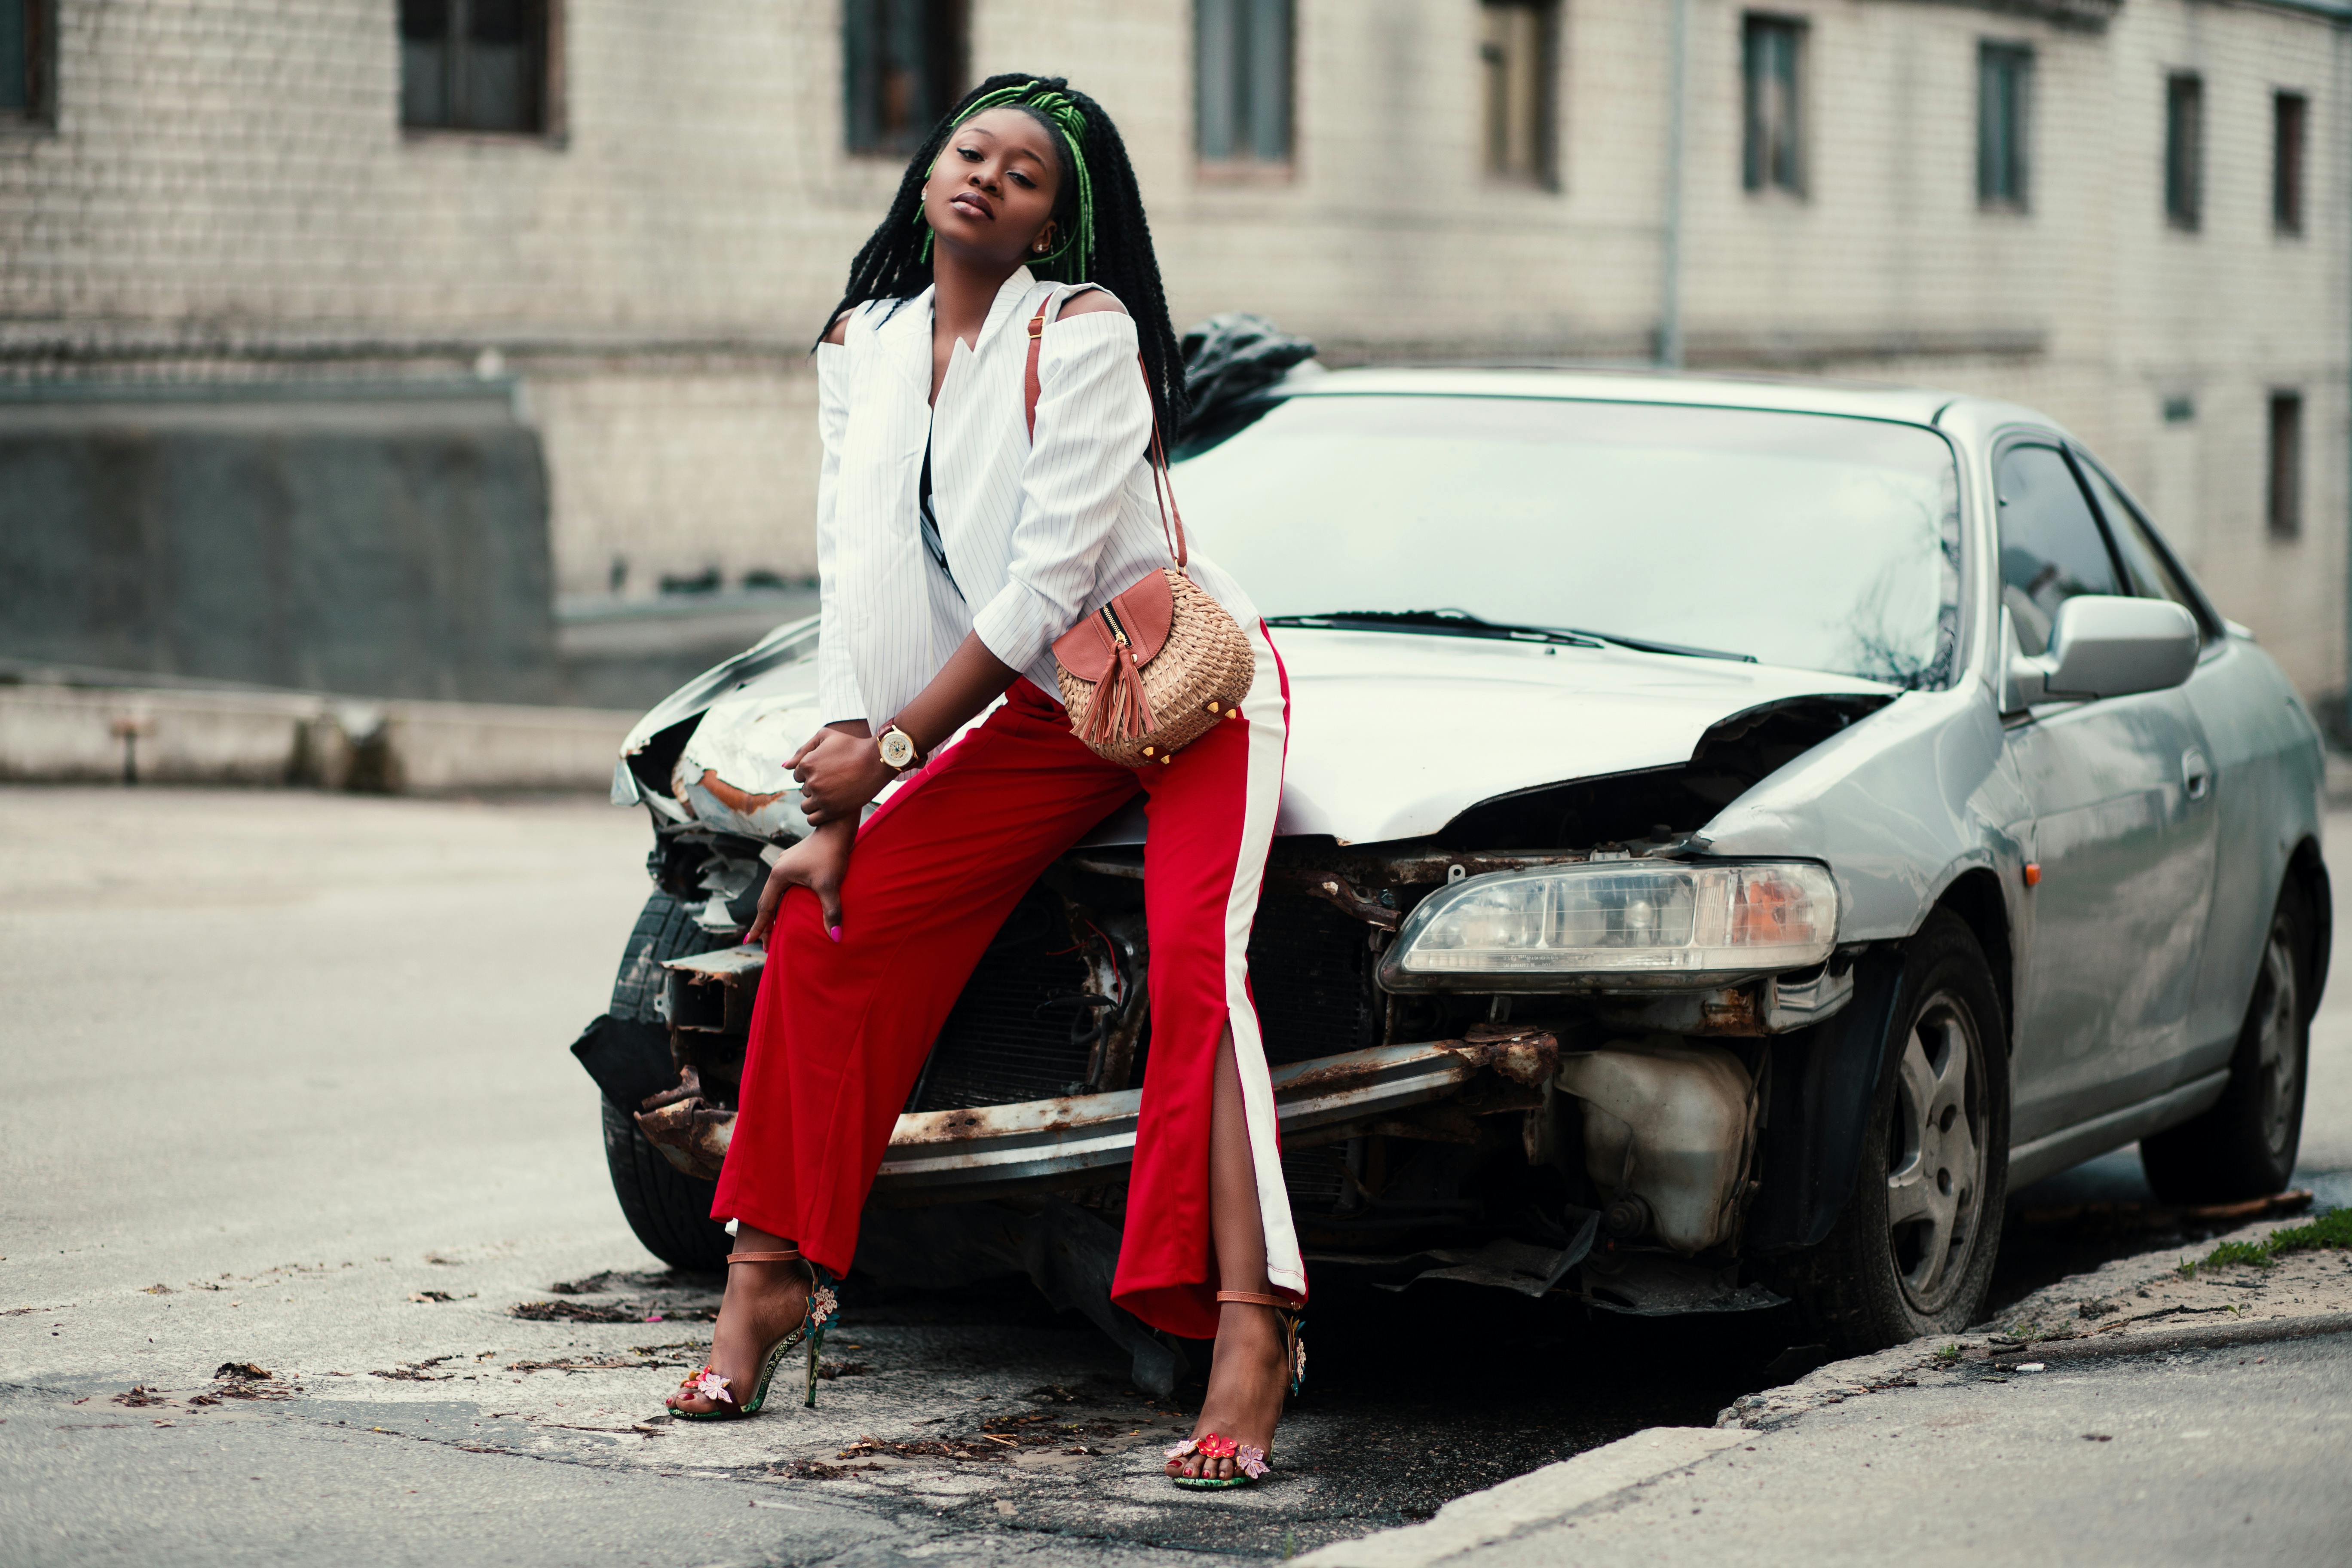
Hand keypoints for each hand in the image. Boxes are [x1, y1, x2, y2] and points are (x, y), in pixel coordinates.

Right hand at [746, 819, 853, 944]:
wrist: (836, 828)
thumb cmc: (831, 854)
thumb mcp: (830, 885)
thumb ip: (831, 911)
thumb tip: (835, 937)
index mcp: (779, 875)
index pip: (765, 907)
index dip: (759, 927)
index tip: (749, 941)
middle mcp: (778, 869)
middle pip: (767, 902)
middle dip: (766, 924)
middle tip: (767, 944)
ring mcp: (785, 865)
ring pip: (775, 894)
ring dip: (774, 912)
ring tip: (776, 930)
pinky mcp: (795, 863)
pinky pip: (784, 887)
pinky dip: (783, 901)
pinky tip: (789, 908)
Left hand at [791, 727, 894, 826]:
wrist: (877, 762)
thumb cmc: (852, 746)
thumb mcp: (826, 737)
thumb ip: (803, 749)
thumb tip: (785, 766)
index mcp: (807, 764)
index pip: (797, 776)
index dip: (811, 774)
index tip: (826, 772)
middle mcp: (811, 781)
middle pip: (803, 791)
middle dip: (815, 787)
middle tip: (834, 783)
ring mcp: (821, 798)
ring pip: (806, 806)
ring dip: (815, 803)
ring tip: (832, 796)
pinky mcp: (832, 811)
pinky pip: (813, 819)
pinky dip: (818, 815)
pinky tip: (830, 808)